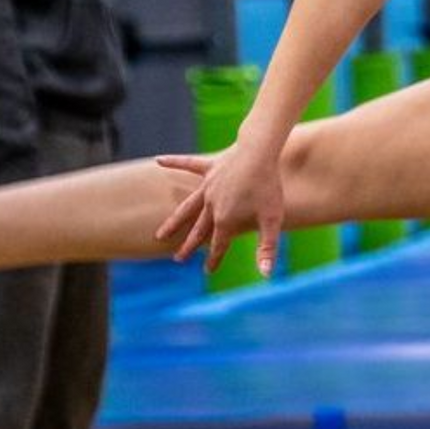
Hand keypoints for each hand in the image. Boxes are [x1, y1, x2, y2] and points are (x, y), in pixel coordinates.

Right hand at [153, 140, 284, 276]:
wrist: (260, 152)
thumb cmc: (267, 186)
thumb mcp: (271, 219)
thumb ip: (267, 248)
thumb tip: (266, 275)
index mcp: (225, 219)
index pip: (219, 245)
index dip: (214, 259)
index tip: (208, 271)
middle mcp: (212, 205)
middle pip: (198, 230)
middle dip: (189, 246)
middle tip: (177, 259)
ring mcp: (208, 186)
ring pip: (186, 207)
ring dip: (174, 222)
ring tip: (160, 235)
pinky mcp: (210, 167)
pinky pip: (187, 164)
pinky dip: (173, 162)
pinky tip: (158, 161)